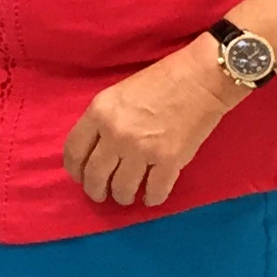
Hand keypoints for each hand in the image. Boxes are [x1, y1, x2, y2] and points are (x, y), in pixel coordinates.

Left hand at [62, 38, 253, 208]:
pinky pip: (155, 190)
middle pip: (95, 175)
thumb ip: (102, 121)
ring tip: (125, 196)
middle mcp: (116, 134)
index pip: (74, 151)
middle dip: (95, 190)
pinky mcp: (169, 160)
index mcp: (99, 113)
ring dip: (122, 196)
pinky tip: (151, 197)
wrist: (202, 78)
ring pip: (122, 188)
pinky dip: (152, 198)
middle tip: (100, 194)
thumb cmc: (161, 80)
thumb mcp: (117, 94)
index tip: (80, 176)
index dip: (74, 170)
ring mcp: (142, 149)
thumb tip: (95, 150)